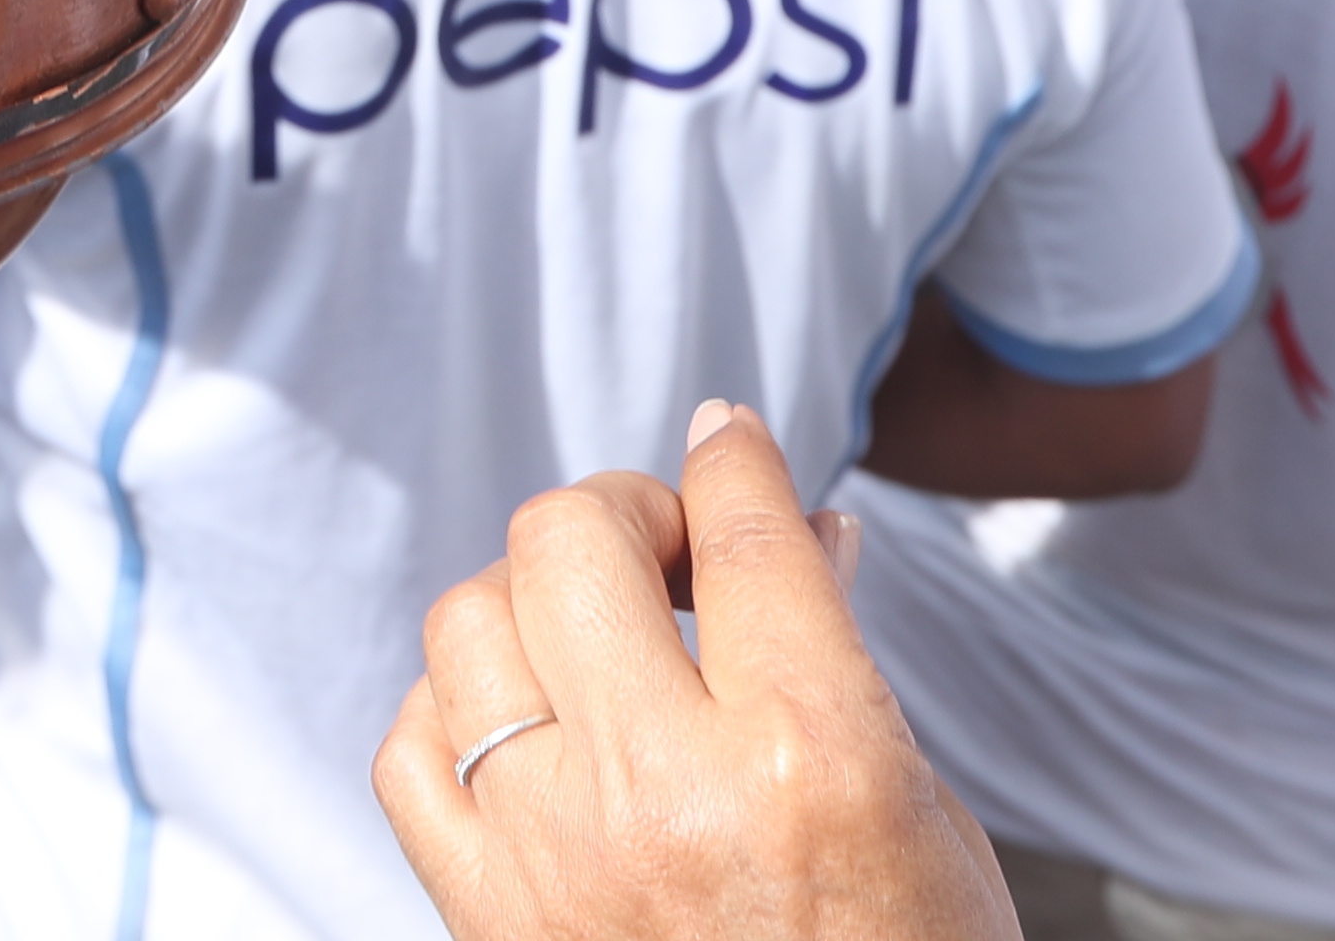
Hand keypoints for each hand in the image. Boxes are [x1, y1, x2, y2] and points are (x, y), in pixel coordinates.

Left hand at [374, 409, 1016, 940]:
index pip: (739, 533)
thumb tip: (787, 528)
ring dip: (532, 603)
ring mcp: (554, 857)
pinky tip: (527, 731)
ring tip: (598, 642)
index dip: (731, 460)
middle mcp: (662, 793)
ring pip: (470, 620)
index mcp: (805, 759)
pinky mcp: (485, 916)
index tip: (725, 441)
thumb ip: (839, 664)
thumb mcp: (925, 818)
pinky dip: (456, 712)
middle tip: (673, 560)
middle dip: (626, 519)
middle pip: (573, 539)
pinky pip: (409, 745)